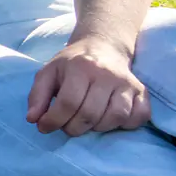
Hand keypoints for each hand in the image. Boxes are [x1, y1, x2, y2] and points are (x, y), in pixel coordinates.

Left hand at [27, 33, 148, 134]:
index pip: (68, 102)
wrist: (102, 47)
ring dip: (98, 128)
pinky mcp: (142, 91)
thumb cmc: (72, 64)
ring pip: (115, 117)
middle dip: (74, 128)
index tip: (45, 127)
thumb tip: (33, 120)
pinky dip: (124, 125)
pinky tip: (110, 118)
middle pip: (90, 114)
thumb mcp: (48, 73)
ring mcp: (127, 82)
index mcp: (81, 66)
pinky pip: (138, 117)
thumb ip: (37, 96)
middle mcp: (106, 73)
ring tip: (88, 121)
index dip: (54, 120)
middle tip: (68, 126)